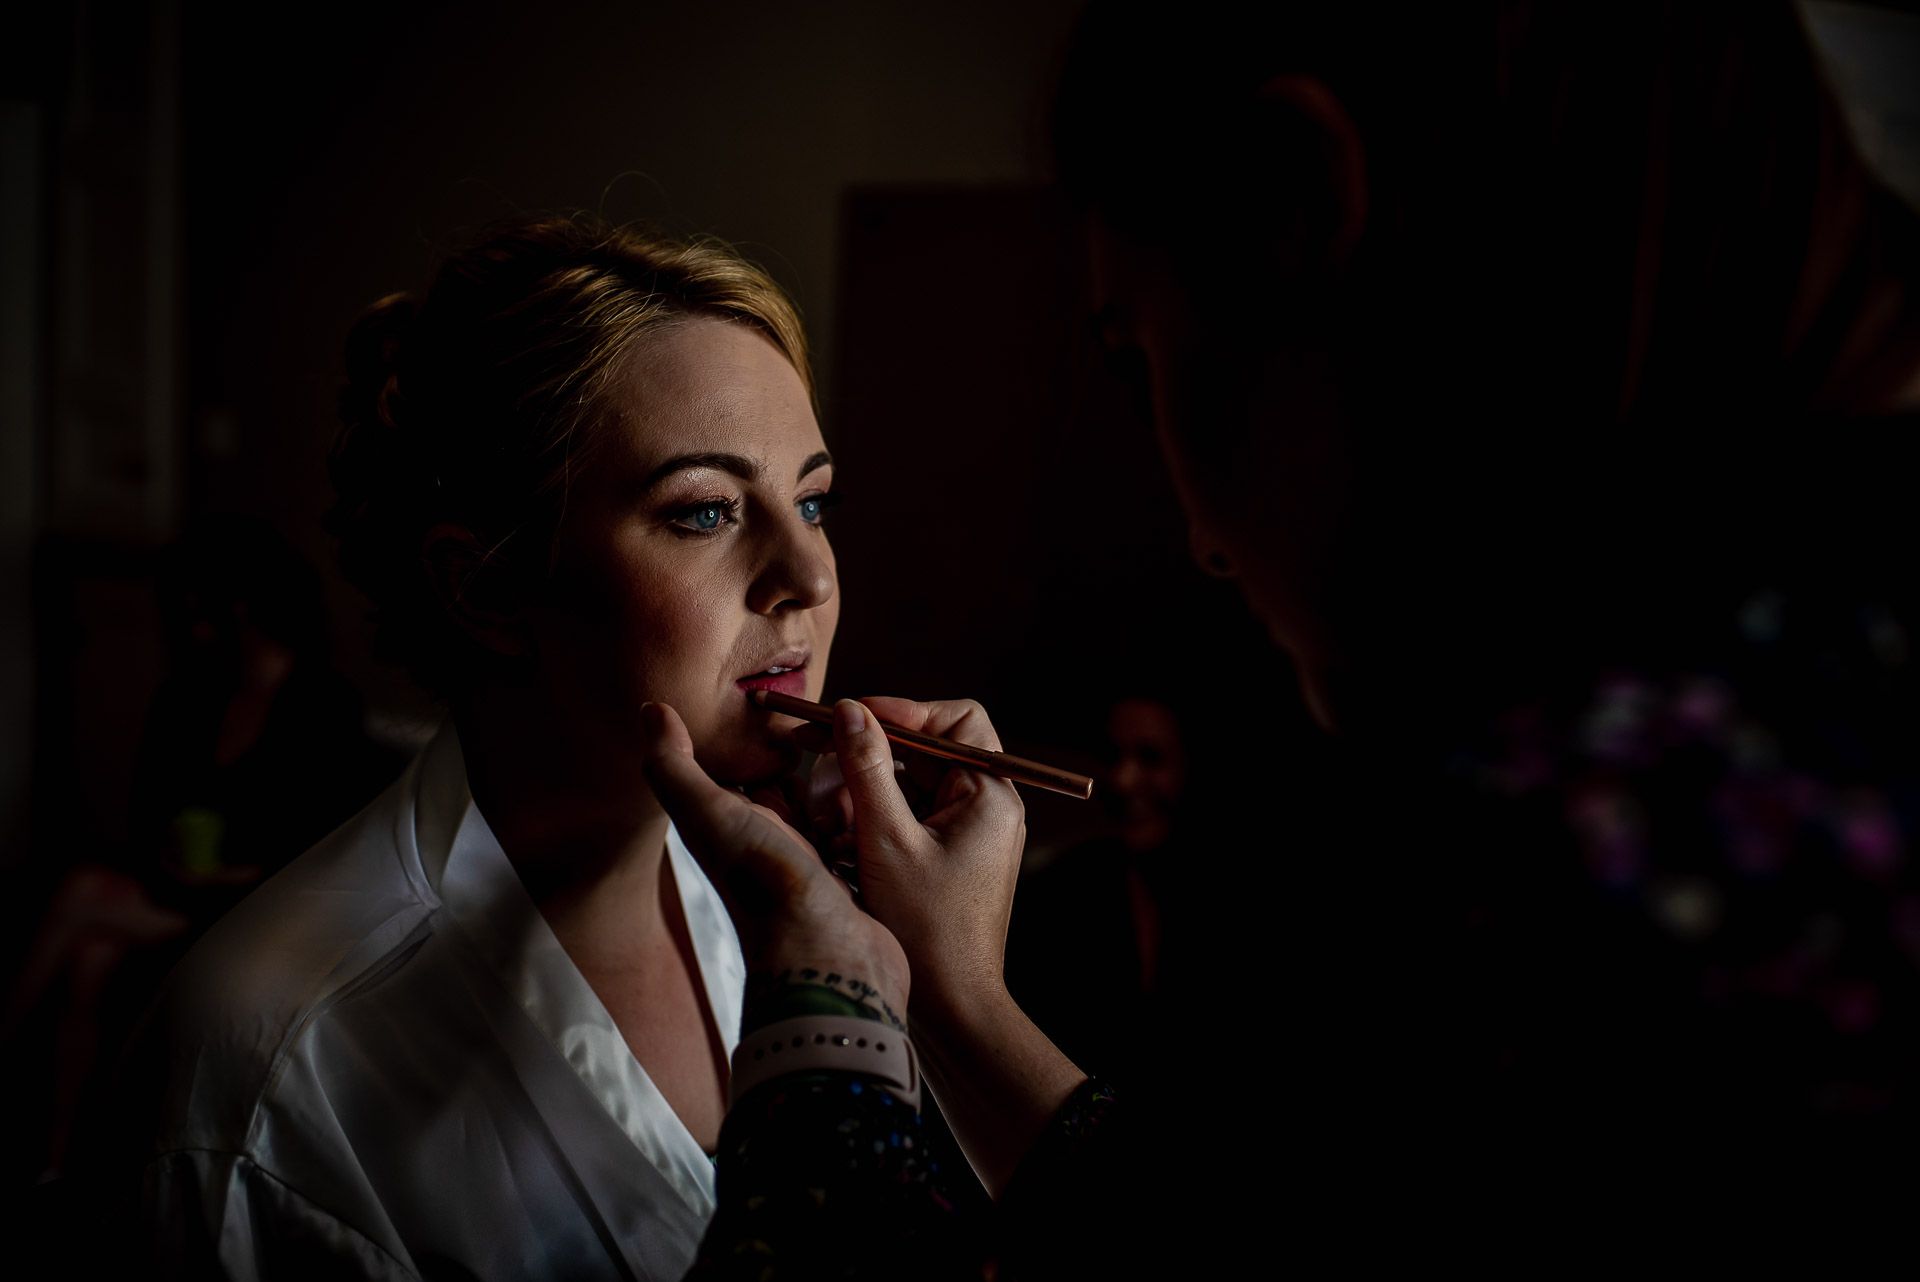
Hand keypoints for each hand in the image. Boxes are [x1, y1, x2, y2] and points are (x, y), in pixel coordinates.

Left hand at [639, 701, 908, 1027]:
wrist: (829, 963)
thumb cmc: (768, 889)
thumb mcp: (713, 817)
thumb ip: (677, 767)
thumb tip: (650, 708)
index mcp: (732, 823)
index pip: (743, 764)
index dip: (757, 729)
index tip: (778, 693)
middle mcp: (768, 840)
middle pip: (790, 780)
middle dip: (810, 749)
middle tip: (840, 712)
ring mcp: (812, 861)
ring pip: (829, 801)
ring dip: (846, 776)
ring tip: (869, 743)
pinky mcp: (852, 876)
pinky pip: (860, 828)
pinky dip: (869, 809)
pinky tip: (888, 787)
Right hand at [797, 697, 1026, 1021]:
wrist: (951, 1005)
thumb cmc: (927, 929)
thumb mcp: (887, 840)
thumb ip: (867, 769)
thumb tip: (850, 710)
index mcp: (991, 794)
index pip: (955, 720)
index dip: (902, 711)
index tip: (851, 717)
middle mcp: (987, 806)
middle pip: (927, 749)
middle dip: (871, 754)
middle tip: (820, 754)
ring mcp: (967, 832)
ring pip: (909, 783)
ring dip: (864, 791)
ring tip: (828, 814)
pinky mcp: (945, 856)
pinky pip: (905, 817)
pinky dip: (871, 822)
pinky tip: (839, 842)